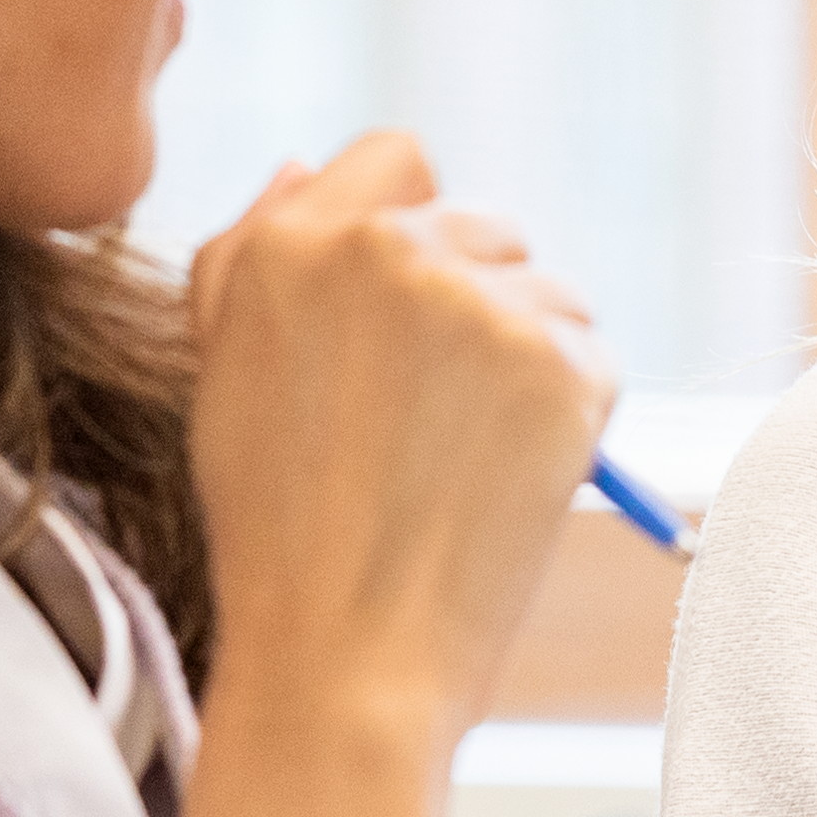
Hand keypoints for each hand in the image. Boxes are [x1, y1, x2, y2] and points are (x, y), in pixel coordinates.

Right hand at [179, 136, 617, 749]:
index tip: (404, 321)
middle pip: (484, 225)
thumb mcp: (224, 376)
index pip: (395, 158)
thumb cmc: (276, 533)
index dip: (410, 232)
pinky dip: (572, 414)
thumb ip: (251, 257)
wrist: (344, 658)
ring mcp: (479, 300)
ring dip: (529, 357)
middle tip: (430, 424)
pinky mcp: (559, 358)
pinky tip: (507, 481)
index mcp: (289, 242)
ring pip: (549, 289)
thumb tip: (302, 164)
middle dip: (476, 304)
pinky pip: (592, 354)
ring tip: (461, 461)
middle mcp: (386, 248)